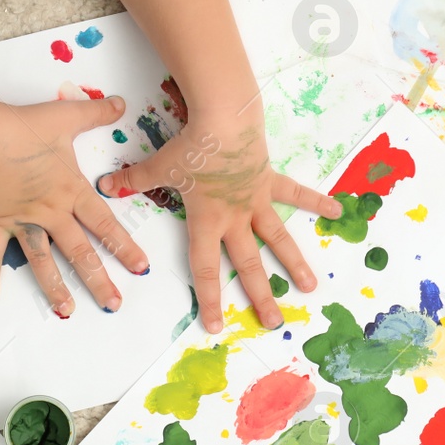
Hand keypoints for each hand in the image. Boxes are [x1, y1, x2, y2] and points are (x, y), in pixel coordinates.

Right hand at [0, 96, 149, 316]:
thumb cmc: (24, 127)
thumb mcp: (67, 117)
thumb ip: (96, 113)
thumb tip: (121, 103)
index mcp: (71, 192)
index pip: (105, 225)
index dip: (125, 246)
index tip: (140, 267)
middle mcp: (50, 212)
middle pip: (79, 253)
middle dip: (98, 280)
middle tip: (113, 305)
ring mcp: (23, 220)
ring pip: (42, 260)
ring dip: (54, 287)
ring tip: (67, 311)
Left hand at [96, 102, 341, 332]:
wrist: (224, 118)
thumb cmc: (191, 144)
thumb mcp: (158, 165)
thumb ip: (133, 179)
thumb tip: (106, 185)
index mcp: (207, 220)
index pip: (206, 268)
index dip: (210, 299)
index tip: (215, 326)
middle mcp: (235, 217)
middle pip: (248, 264)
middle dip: (260, 296)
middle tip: (273, 323)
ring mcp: (256, 200)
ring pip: (278, 238)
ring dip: (294, 263)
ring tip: (310, 287)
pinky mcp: (269, 179)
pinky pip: (295, 193)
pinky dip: (316, 201)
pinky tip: (338, 211)